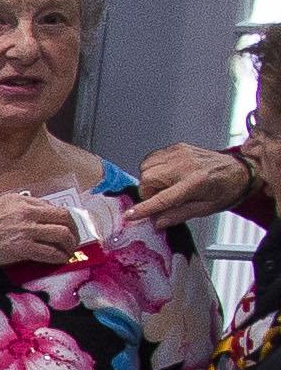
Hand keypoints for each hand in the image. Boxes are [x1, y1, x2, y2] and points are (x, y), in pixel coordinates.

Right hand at [0, 194, 89, 276]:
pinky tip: (61, 259)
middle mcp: (28, 213)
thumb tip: (31, 213)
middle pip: (63, 217)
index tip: (63, 225)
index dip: (61, 217)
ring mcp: (28, 230)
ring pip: (62, 234)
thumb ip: (16, 207)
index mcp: (21, 201)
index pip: (51, 206)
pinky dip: (59, 257)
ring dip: (70, 243)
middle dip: (73, 228)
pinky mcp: (25, 248)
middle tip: (73, 237)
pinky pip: (50, 252)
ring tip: (69, 250)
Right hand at [133, 140, 275, 227]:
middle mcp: (186, 165)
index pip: (162, 198)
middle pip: (148, 178)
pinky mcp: (178, 147)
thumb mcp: (205, 209)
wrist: (240, 170)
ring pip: (146, 167)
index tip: (130, 215)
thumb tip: (157, 221)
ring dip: (149, 179)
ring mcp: (181, 153)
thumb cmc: (225, 189)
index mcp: (195, 183)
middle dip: (148, 192)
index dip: (144, 208)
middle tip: (160, 198)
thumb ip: (178, 215)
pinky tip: (165, 175)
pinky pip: (153, 157)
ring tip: (164, 185)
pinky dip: (153, 168)